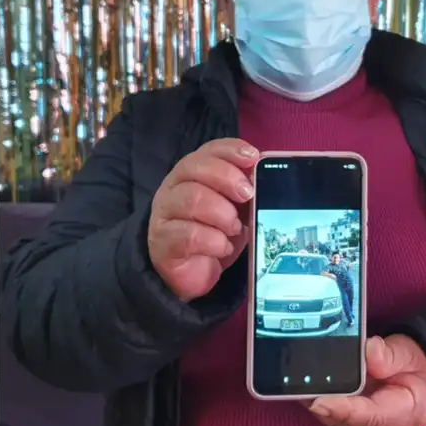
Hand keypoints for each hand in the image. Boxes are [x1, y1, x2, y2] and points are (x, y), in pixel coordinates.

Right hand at [147, 138, 258, 300]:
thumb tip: (262, 174)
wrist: (190, 275)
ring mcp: (164, 214)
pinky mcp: (163, 241)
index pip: (207, 151)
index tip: (253, 158)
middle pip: (194, 168)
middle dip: (227, 178)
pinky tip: (223, 247)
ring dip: (222, 214)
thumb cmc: (212, 235)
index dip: (230, 150)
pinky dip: (214, 241)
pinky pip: (189, 235)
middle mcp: (173, 188)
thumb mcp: (234, 209)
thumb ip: (244, 190)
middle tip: (247, 196)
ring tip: (234, 228)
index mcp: (191, 174)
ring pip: (192, 199)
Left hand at [307, 335, 425, 425]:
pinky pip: (330, 416)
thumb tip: (368, 351)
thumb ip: (390, 354)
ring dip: (315, 401)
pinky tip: (304, 383)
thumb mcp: (408, 354)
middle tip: (298, 382)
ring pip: (334, 421)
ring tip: (297, 379)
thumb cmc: (412, 369)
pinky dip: (317, 400)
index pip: (371, 417)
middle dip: (321, 403)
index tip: (320, 402)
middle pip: (345, 422)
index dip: (343, 410)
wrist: (418, 382)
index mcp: (405, 413)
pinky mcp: (351, 425)